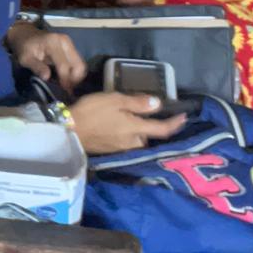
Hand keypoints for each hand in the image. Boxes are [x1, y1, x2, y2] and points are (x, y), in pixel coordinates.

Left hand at [8, 24, 86, 89]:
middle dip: (74, 80)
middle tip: (67, 90)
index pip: (64, 65)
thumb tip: (47, 78)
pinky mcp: (70, 46)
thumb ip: (36, 67)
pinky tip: (67, 79)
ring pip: (80, 64)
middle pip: (78, 65)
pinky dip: (74, 72)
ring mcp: (69, 43)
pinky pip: (77, 62)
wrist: (25, 34)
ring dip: (76, 77)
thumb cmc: (24, 47)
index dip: (65, 80)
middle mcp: (64, 41)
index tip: (64, 92)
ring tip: (67, 86)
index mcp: (53, 43)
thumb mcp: (25, 58)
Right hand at [68, 91, 186, 154]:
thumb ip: (137, 103)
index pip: (161, 129)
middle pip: (148, 137)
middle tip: (141, 114)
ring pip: (136, 141)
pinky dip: (126, 137)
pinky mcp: (110, 152)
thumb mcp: (114, 100)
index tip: (184, 117)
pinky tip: (116, 129)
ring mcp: (121, 149)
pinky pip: (125, 144)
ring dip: (136, 133)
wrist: (68, 130)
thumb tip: (158, 104)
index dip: (174, 124)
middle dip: (148, 128)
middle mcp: (132, 142)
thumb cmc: (91, 111)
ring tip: (128, 121)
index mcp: (135, 129)